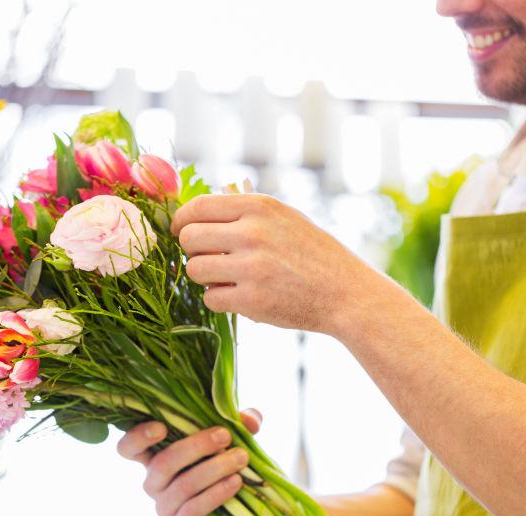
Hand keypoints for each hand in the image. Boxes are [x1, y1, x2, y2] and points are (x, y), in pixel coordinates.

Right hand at [117, 410, 260, 515]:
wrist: (233, 514)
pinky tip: (236, 482)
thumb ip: (239, 425)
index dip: (138, 437)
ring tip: (241, 458)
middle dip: (196, 446)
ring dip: (215, 469)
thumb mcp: (228, 442)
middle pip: (162, 463)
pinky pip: (193, 509)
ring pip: (183, 485)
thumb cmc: (222, 469)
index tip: (161, 426)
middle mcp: (154, 483)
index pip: (129, 448)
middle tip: (225, 435)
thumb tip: (251, 419)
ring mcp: (164, 507)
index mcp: (156, 457)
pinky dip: (217, 493)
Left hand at [171, 194, 374, 333]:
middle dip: (192, 250)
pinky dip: (219, 299)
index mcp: (259, 207)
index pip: (198, 207)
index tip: (180, 231)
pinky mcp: (252, 300)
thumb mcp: (284, 218)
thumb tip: (195, 216)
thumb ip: (243, 213)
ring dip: (204, 277)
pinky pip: (210, 298)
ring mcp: (251, 267)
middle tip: (208, 257)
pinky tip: (239, 296)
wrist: (345, 292)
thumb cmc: (312, 254)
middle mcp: (253, 233)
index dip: (181, 221)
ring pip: (195, 270)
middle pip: (189, 238)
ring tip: (226, 278)